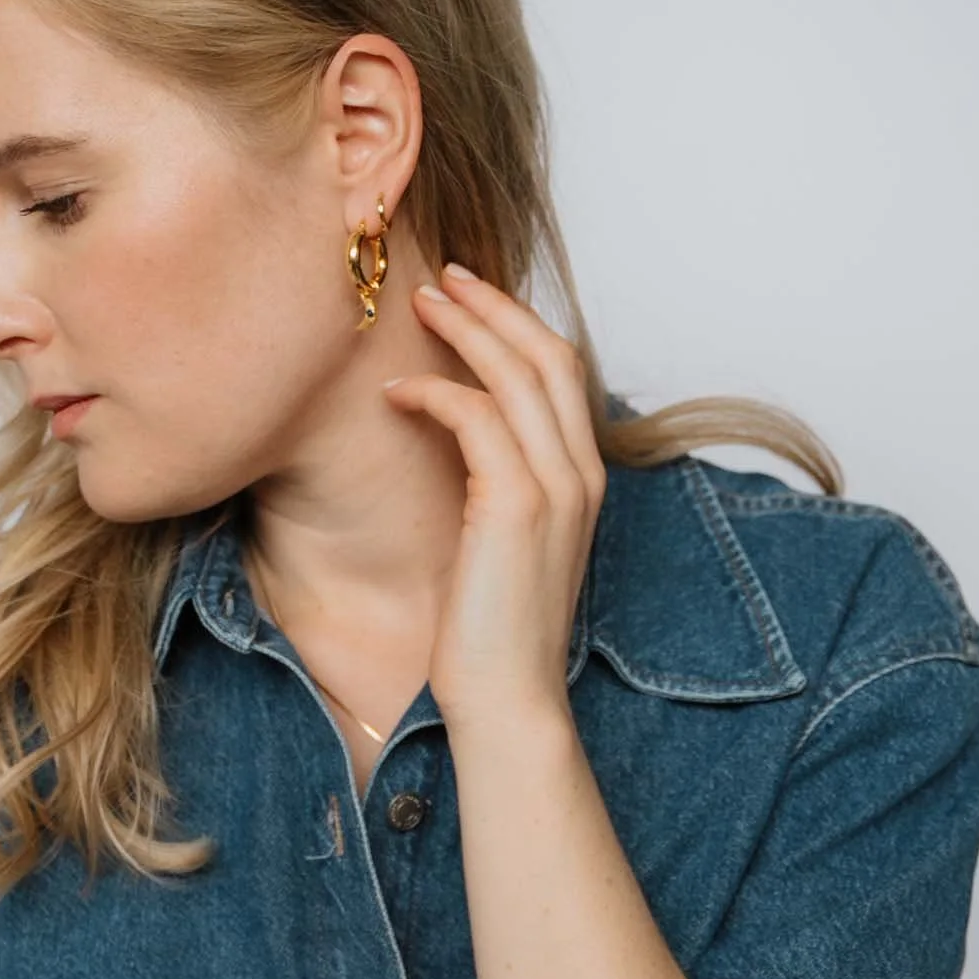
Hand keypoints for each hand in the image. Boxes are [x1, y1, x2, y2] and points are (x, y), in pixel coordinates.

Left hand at [382, 264, 606, 737]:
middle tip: (441, 276)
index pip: (561, 374)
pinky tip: (395, 393)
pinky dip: (433, 392)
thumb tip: (457, 443)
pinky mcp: (515, 505)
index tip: (470, 298)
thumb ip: (499, 491)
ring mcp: (555, 487)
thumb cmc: (493, 636)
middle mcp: (580, 475)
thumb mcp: (504, 548)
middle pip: (546, 354)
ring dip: (464, 328)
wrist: (509, 701)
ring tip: (418, 304)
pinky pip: (474, 416)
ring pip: (516, 372)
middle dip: (493, 306)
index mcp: (584, 481)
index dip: (517, 325)